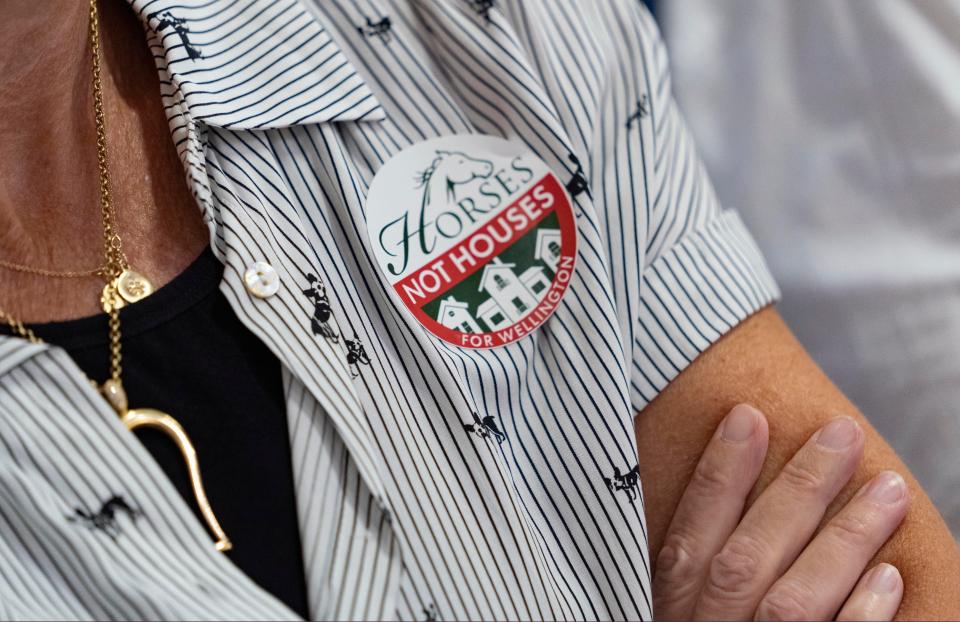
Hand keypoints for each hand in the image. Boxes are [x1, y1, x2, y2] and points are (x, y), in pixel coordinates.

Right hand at [653, 404, 908, 619]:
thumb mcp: (669, 615)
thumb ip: (692, 576)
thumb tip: (725, 501)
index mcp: (668, 616)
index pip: (685, 542)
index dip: (717, 476)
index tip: (748, 417)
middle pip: (744, 559)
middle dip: (797, 489)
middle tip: (842, 433)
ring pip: (792, 601)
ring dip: (843, 538)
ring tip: (888, 489)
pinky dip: (861, 613)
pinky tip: (888, 576)